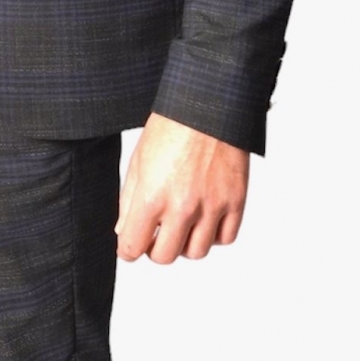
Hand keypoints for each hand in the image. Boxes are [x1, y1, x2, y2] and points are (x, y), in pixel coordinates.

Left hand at [116, 113, 249, 263]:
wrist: (209, 103)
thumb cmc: (172, 126)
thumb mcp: (138, 162)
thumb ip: (128, 201)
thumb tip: (124, 232)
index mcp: (151, 197)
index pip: (132, 248)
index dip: (128, 249)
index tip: (131, 243)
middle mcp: (182, 207)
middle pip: (165, 257)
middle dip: (155, 249)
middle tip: (156, 234)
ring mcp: (212, 206)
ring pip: (196, 252)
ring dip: (185, 244)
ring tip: (182, 225)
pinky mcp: (235, 200)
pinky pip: (225, 238)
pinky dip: (214, 235)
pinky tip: (205, 219)